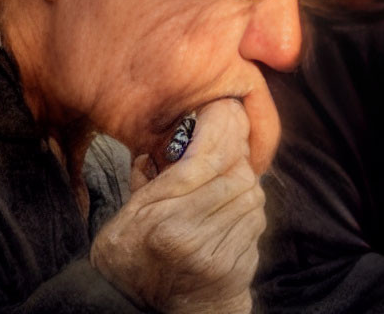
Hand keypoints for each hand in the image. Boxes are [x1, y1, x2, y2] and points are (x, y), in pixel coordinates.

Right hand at [90, 98, 264, 313]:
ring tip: (227, 184)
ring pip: (253, 199)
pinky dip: (248, 214)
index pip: (206, 159)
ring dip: (245, 186)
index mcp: (160, 217)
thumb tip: (163, 143)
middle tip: (230, 146)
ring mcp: (218, 257)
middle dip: (238, 157)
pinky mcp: (236, 274)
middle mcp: (192, 236)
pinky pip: (256, 227)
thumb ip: (147, 178)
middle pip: (239, 176)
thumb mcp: (126, 216)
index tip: (227, 108)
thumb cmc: (129, 262)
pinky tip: (230, 214)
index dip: (223, 128)